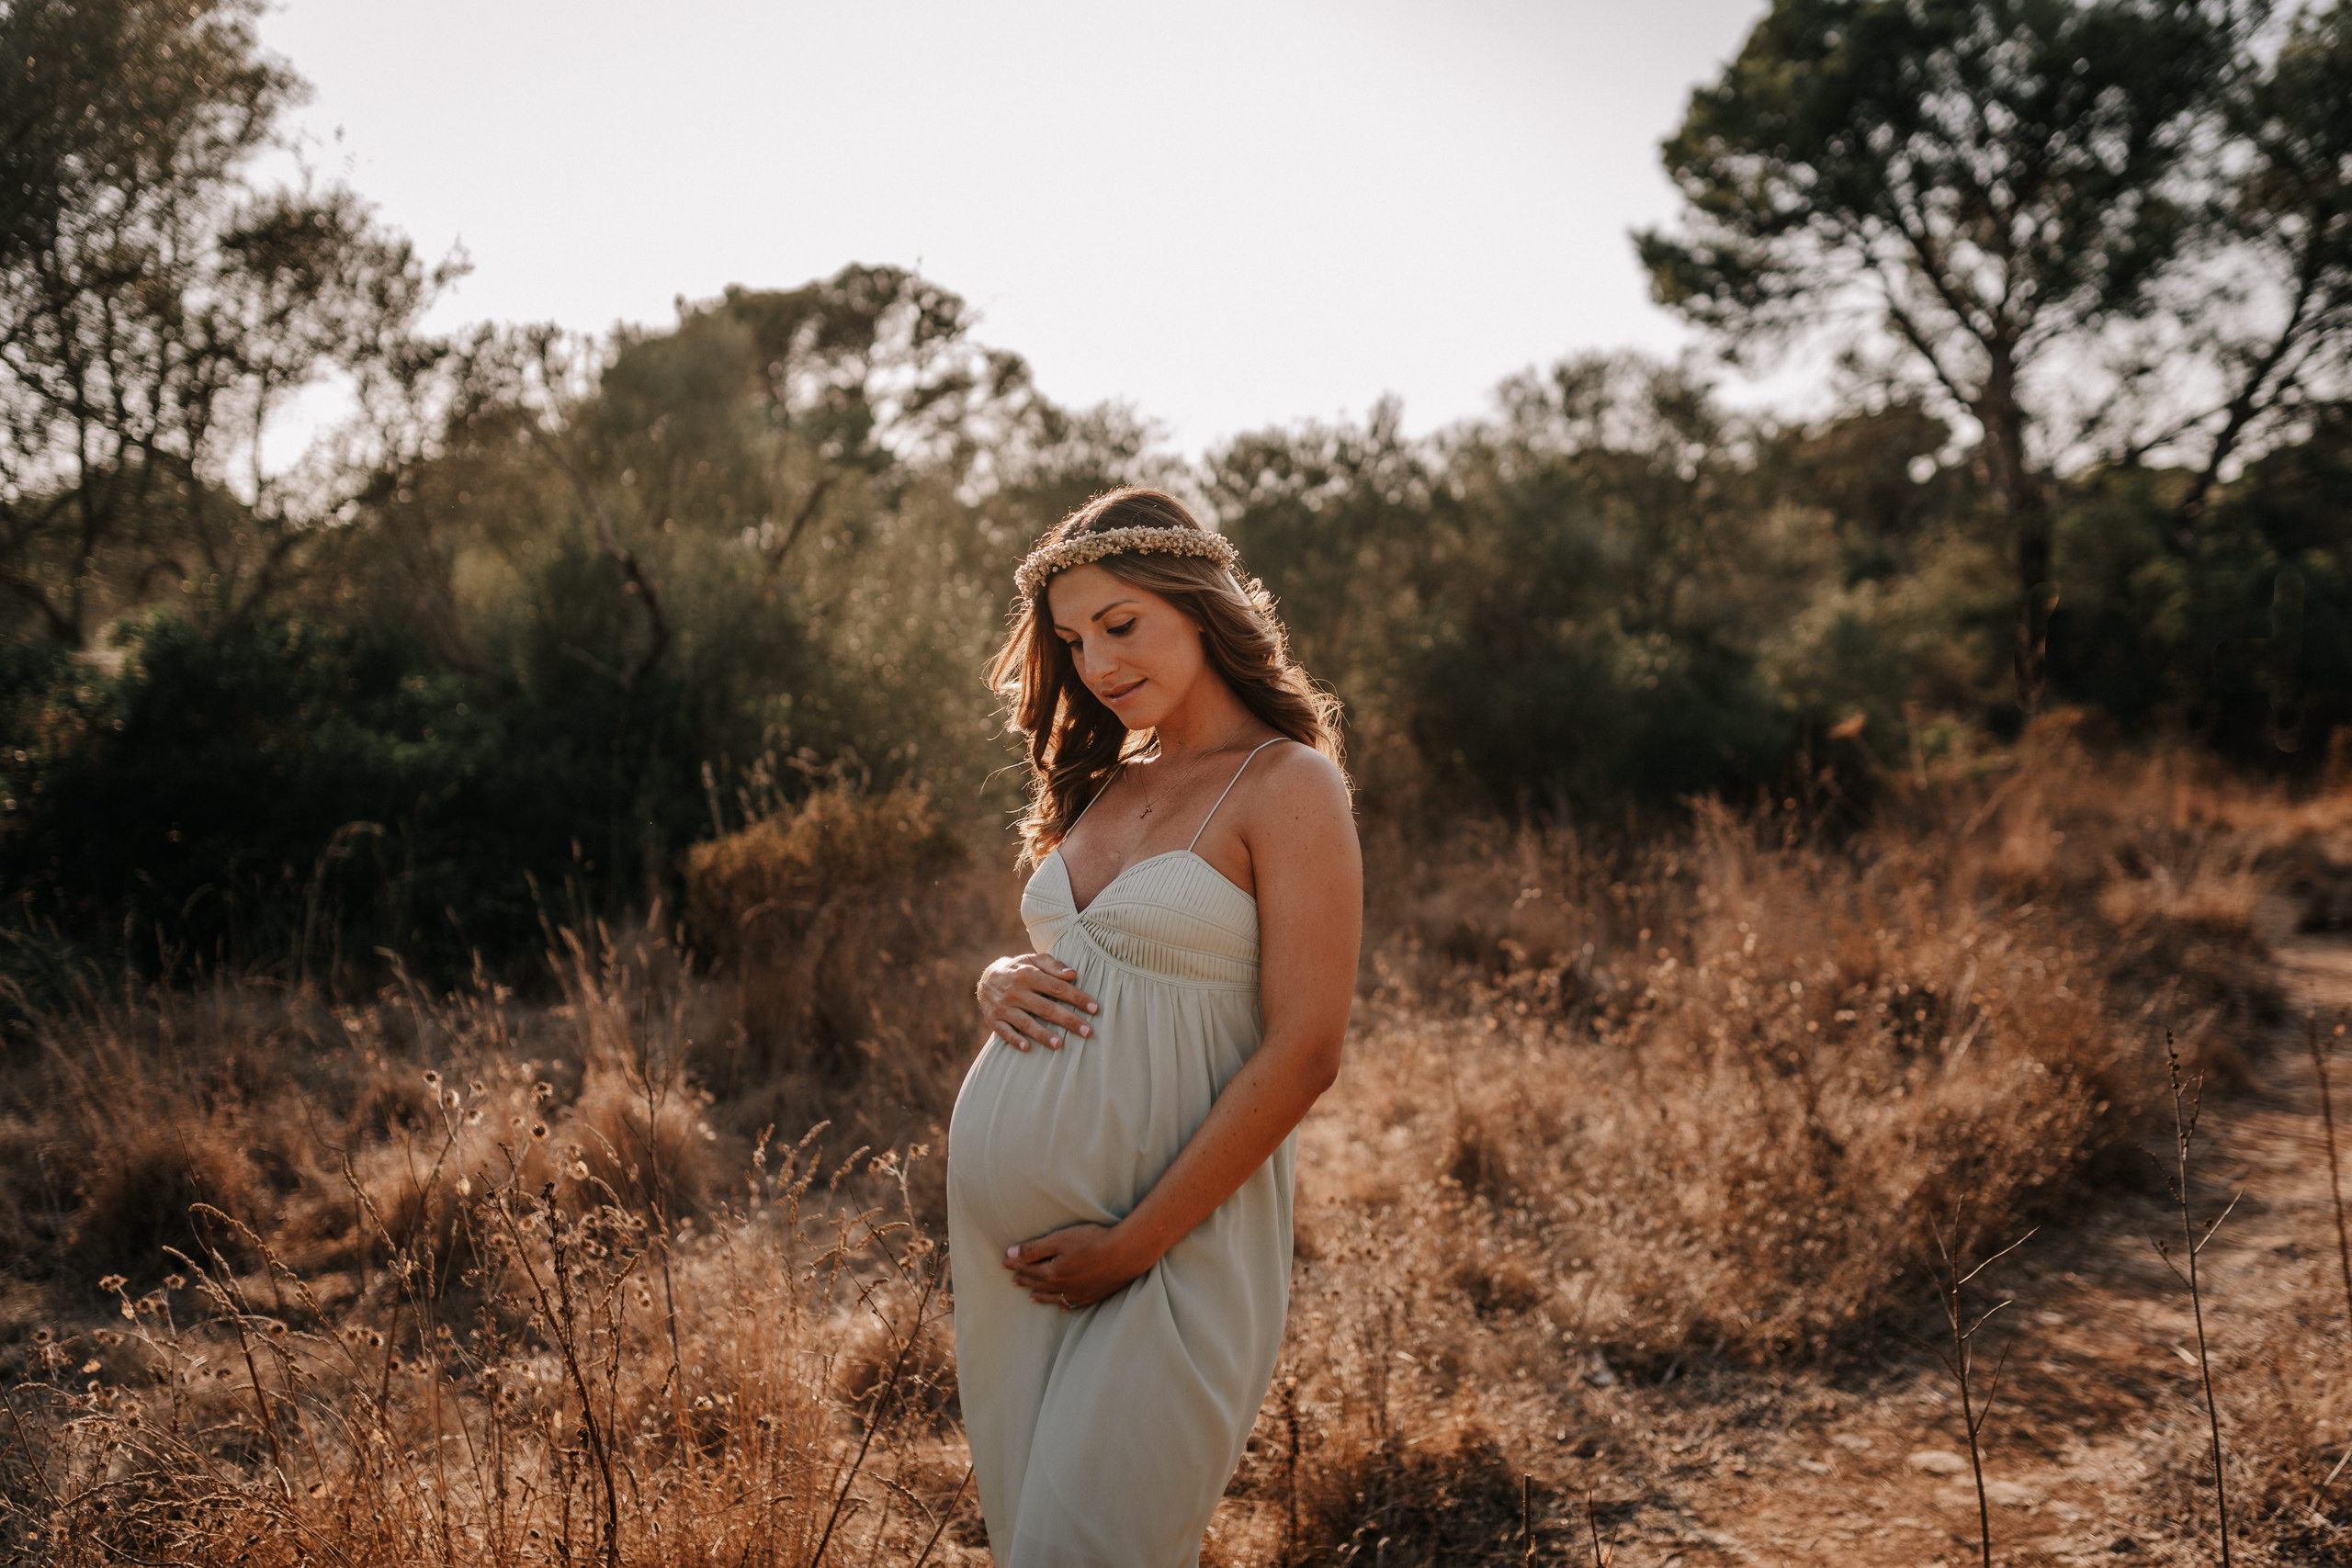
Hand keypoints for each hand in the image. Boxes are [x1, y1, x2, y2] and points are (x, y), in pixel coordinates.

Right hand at [976, 952, 1097, 1050]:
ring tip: (1060, 1044)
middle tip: (1087, 1031)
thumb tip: (1072, 974)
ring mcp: (1003, 1007)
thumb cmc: (1020, 970)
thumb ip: (1053, 965)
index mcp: (1028, 975)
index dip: (1077, 998)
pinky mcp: (993, 1020)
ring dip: (1042, 1034)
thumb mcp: (1034, 960)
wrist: (986, 978)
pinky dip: (1015, 1040)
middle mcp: (1015, 991)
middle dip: (1068, 1020)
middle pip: (1045, 1007)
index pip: (1057, 987)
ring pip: (1025, 1022)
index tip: (1094, 1008)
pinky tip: (1027, 1048)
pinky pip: (1004, 1032)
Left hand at [1005, 1223, 1152, 1308]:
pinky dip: (1063, 1305)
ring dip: (1041, 1295)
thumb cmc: (1093, 1241)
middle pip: (1039, 1283)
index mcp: (1052, 1273)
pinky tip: (1062, 1306)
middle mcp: (1063, 1287)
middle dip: (1025, 1280)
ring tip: (1031, 1297)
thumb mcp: (1060, 1240)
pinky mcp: (1093, 1295)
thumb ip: (1034, 1249)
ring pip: (1054, 1297)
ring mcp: (1079, 1293)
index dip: (1015, 1264)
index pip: (1028, 1268)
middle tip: (1014, 1280)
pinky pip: (1072, 1304)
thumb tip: (1010, 1254)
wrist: (1126, 1253)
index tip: (1003, 1263)